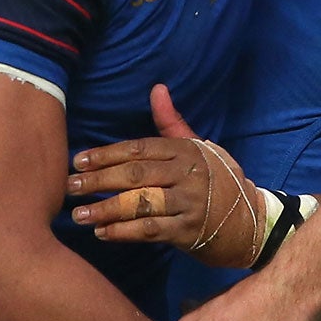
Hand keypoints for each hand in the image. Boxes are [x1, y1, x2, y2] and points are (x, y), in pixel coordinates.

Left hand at [68, 86, 260, 265]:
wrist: (251, 223)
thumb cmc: (220, 182)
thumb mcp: (201, 148)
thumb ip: (172, 123)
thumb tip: (157, 88)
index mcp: (186, 151)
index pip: (140, 149)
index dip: (107, 154)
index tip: (78, 161)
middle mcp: (188, 174)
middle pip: (136, 174)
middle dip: (99, 179)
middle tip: (69, 186)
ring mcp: (189, 203)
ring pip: (140, 203)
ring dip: (106, 208)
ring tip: (79, 214)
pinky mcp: (189, 231)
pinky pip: (151, 230)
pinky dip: (124, 232)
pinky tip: (103, 232)